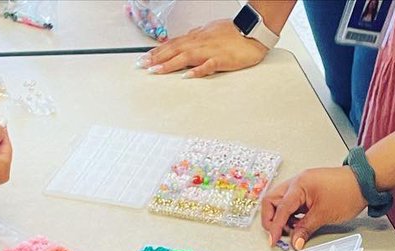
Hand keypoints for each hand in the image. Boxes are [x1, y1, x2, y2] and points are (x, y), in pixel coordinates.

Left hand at [136, 20, 268, 77]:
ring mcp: (209, 51)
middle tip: (141, 66)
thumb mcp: (210, 31)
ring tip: (155, 72)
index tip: (144, 59)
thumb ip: (197, 37)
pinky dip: (196, 71)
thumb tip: (185, 40)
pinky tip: (186, 76)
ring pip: (185, 57)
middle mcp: (199, 42)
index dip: (156, 51)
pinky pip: (207, 65)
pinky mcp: (221, 59)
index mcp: (196, 37)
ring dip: (169, 64)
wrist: (252, 31)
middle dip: (156, 58)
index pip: (172, 44)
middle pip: (173, 50)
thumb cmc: (233, 33)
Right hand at [260, 166, 364, 249]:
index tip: (273, 240)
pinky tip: (298, 224)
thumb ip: (305, 229)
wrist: (364, 182)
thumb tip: (295, 241)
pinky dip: (291, 215)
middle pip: (272, 201)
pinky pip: (292, 203)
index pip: (280, 208)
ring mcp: (302, 186)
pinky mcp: (307, 191)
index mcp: (299, 185)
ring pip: (281, 202)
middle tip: (277, 234)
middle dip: (271, 219)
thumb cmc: (348, 192)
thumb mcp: (324, 215)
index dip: (274, 227)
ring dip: (282, 217)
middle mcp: (297, 183)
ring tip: (292, 230)